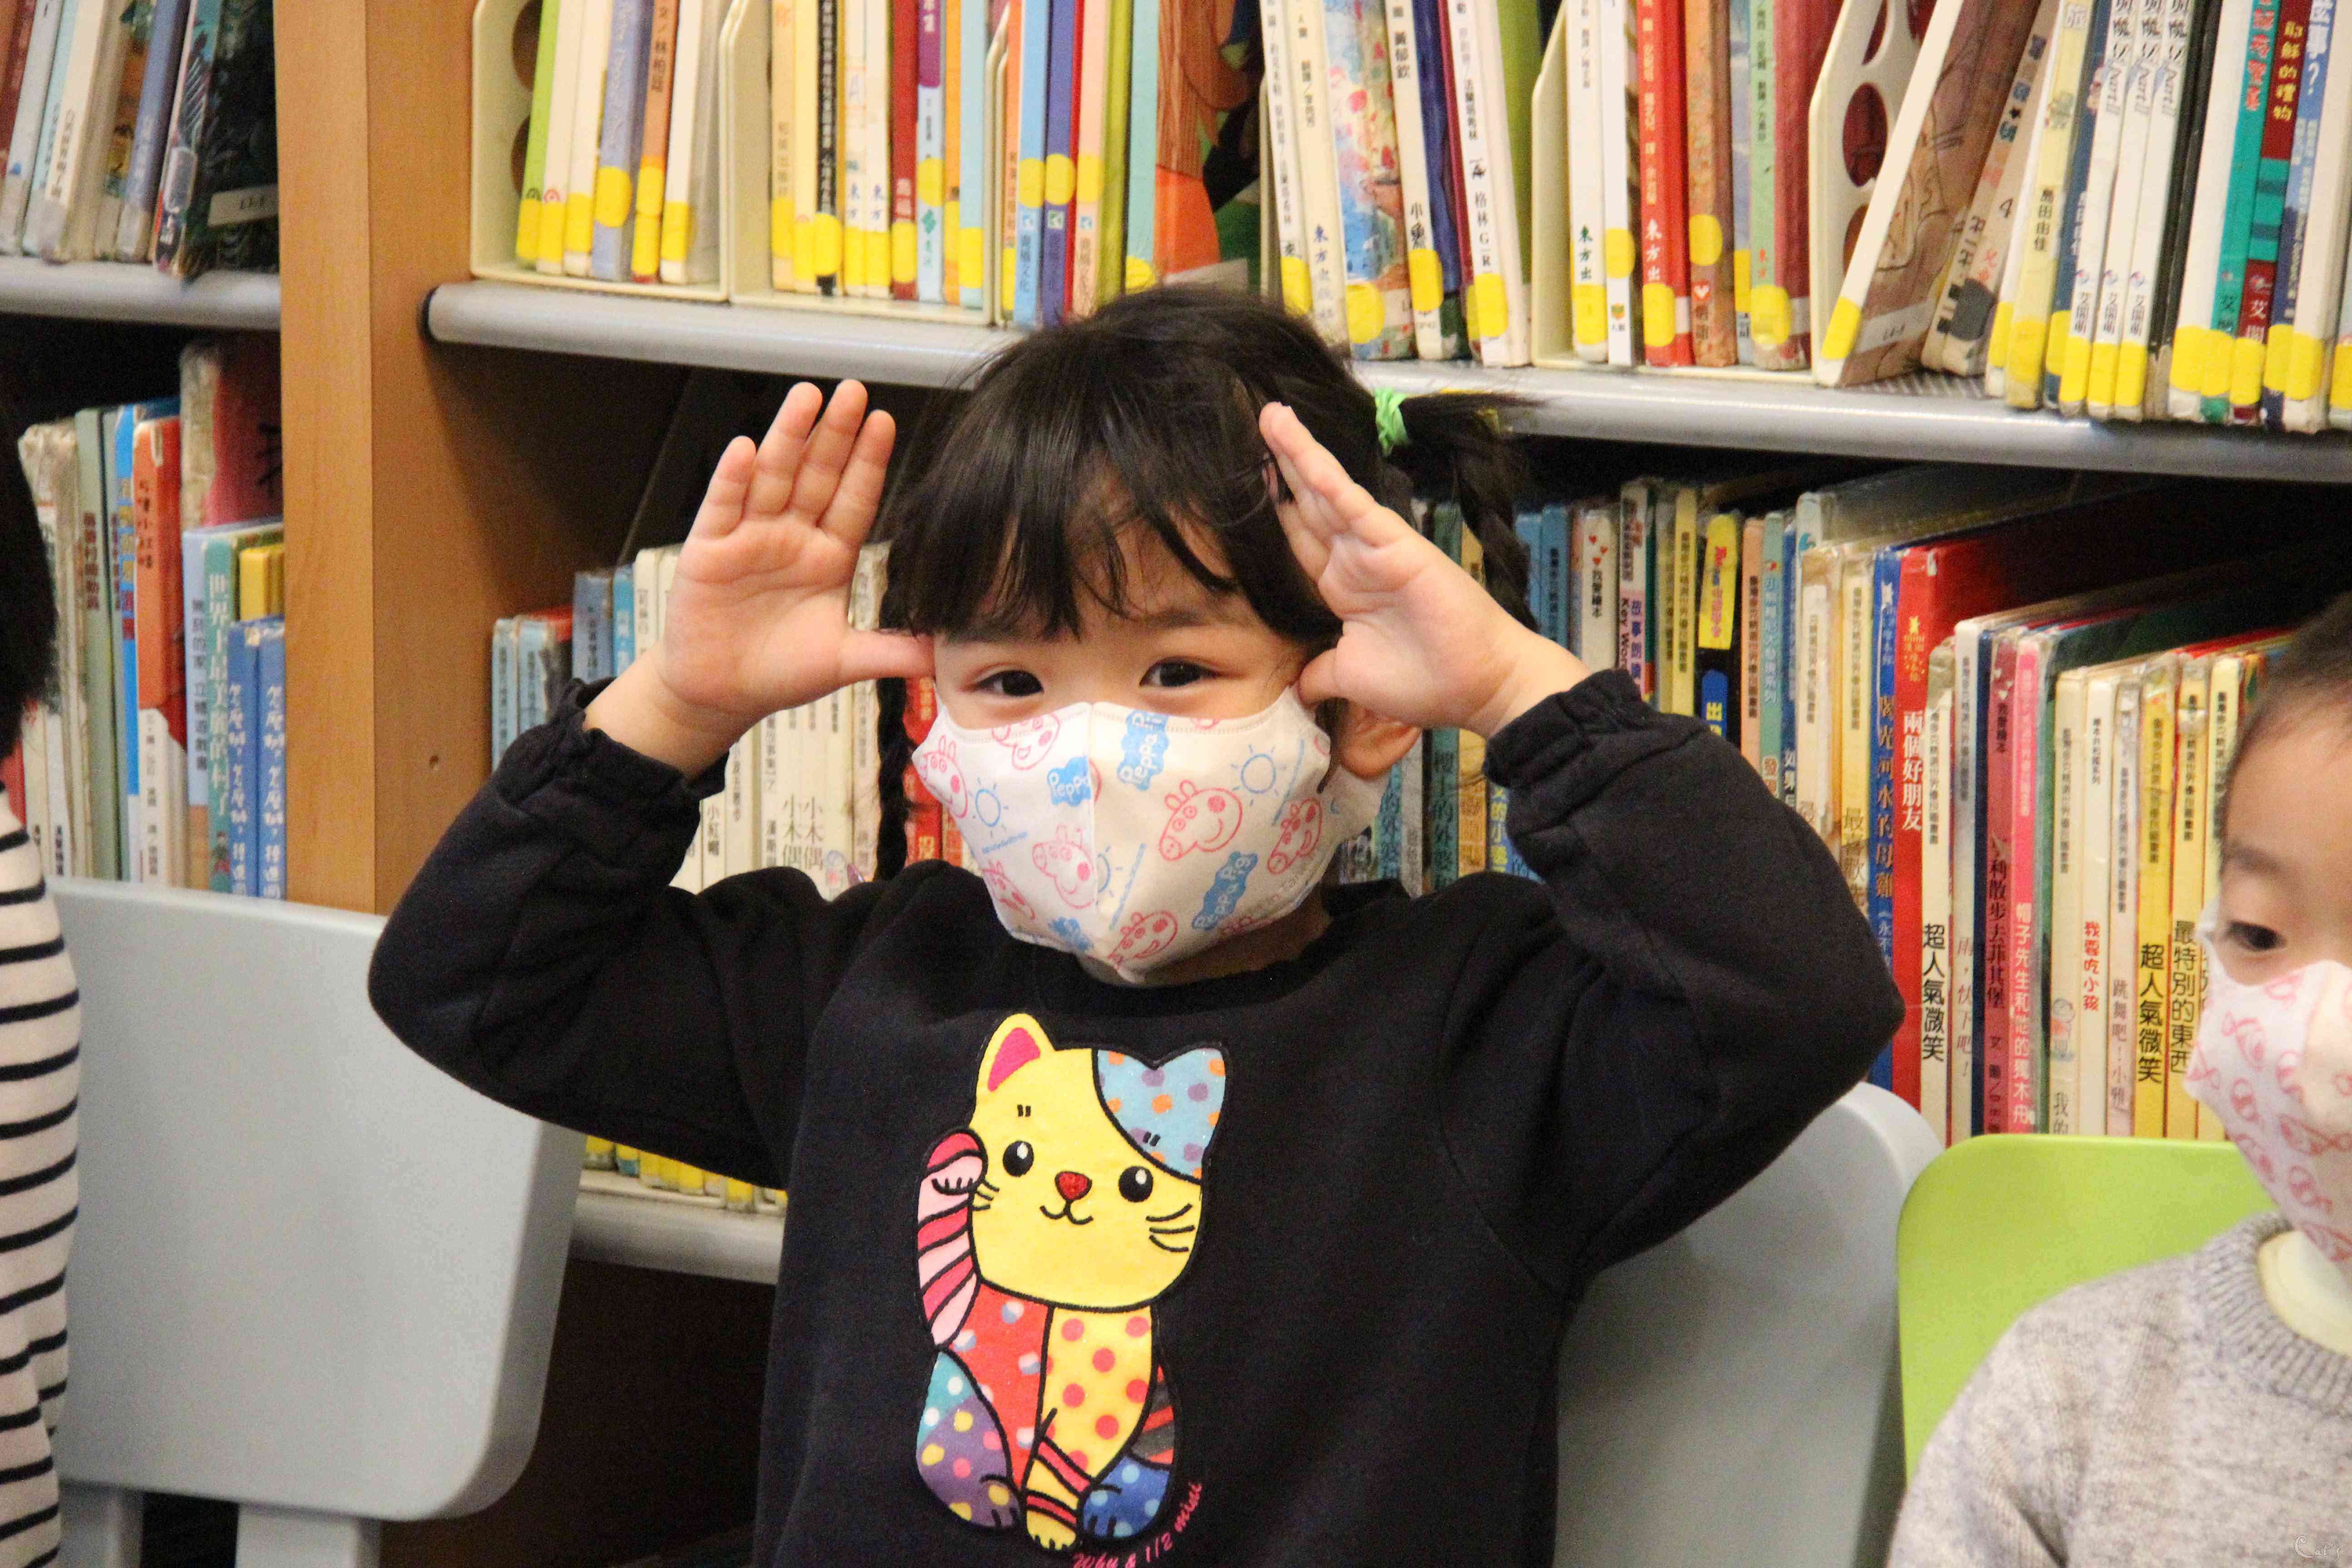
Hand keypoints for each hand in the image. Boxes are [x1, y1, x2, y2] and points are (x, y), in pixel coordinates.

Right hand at [586, 381, 932, 773]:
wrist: (720, 694)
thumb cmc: (779, 673)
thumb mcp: (843, 661)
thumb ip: (892, 651)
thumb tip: (946, 654)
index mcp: (829, 557)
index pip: (854, 500)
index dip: (869, 463)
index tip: (887, 423)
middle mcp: (792, 537)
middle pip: (817, 476)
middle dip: (835, 434)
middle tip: (853, 391)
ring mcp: (750, 538)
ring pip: (773, 478)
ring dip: (788, 437)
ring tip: (807, 397)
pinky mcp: (709, 549)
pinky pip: (723, 507)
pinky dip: (733, 479)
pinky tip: (746, 449)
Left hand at [1260, 403, 1585, 737]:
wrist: (1479, 686)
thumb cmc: (1425, 680)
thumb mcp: (1352, 677)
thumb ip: (1321, 673)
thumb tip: (1296, 691)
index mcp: (1343, 587)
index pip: (1301, 538)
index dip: (1277, 507)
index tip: (1251, 477)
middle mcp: (1355, 560)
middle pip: (1309, 503)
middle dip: (1283, 464)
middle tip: (1262, 419)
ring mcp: (1374, 547)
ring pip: (1327, 493)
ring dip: (1300, 454)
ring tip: (1272, 416)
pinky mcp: (1396, 543)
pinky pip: (1355, 506)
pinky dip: (1329, 480)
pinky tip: (1304, 453)